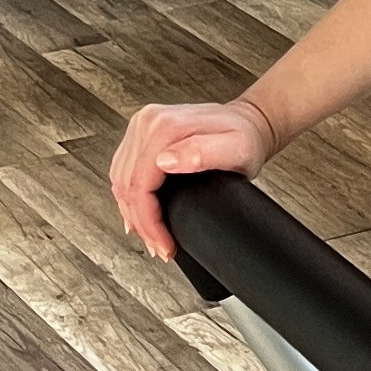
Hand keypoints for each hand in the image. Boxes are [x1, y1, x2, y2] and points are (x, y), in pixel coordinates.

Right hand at [111, 95, 276, 259]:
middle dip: (141, 224)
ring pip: (121, 180)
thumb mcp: (235, 148)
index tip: (164, 243)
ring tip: (152, 237)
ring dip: (132, 214)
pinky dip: (129, 198)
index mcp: (165, 126)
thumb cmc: (246, 138)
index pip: (139, 184)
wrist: (249, 123)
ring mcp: (143, 127)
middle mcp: (148, 122)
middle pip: (127, 185)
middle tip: (160, 247)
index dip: (148, 221)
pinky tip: (139, 215)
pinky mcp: (142, 136)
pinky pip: (124, 171)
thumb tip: (165, 161)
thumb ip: (201, 152)